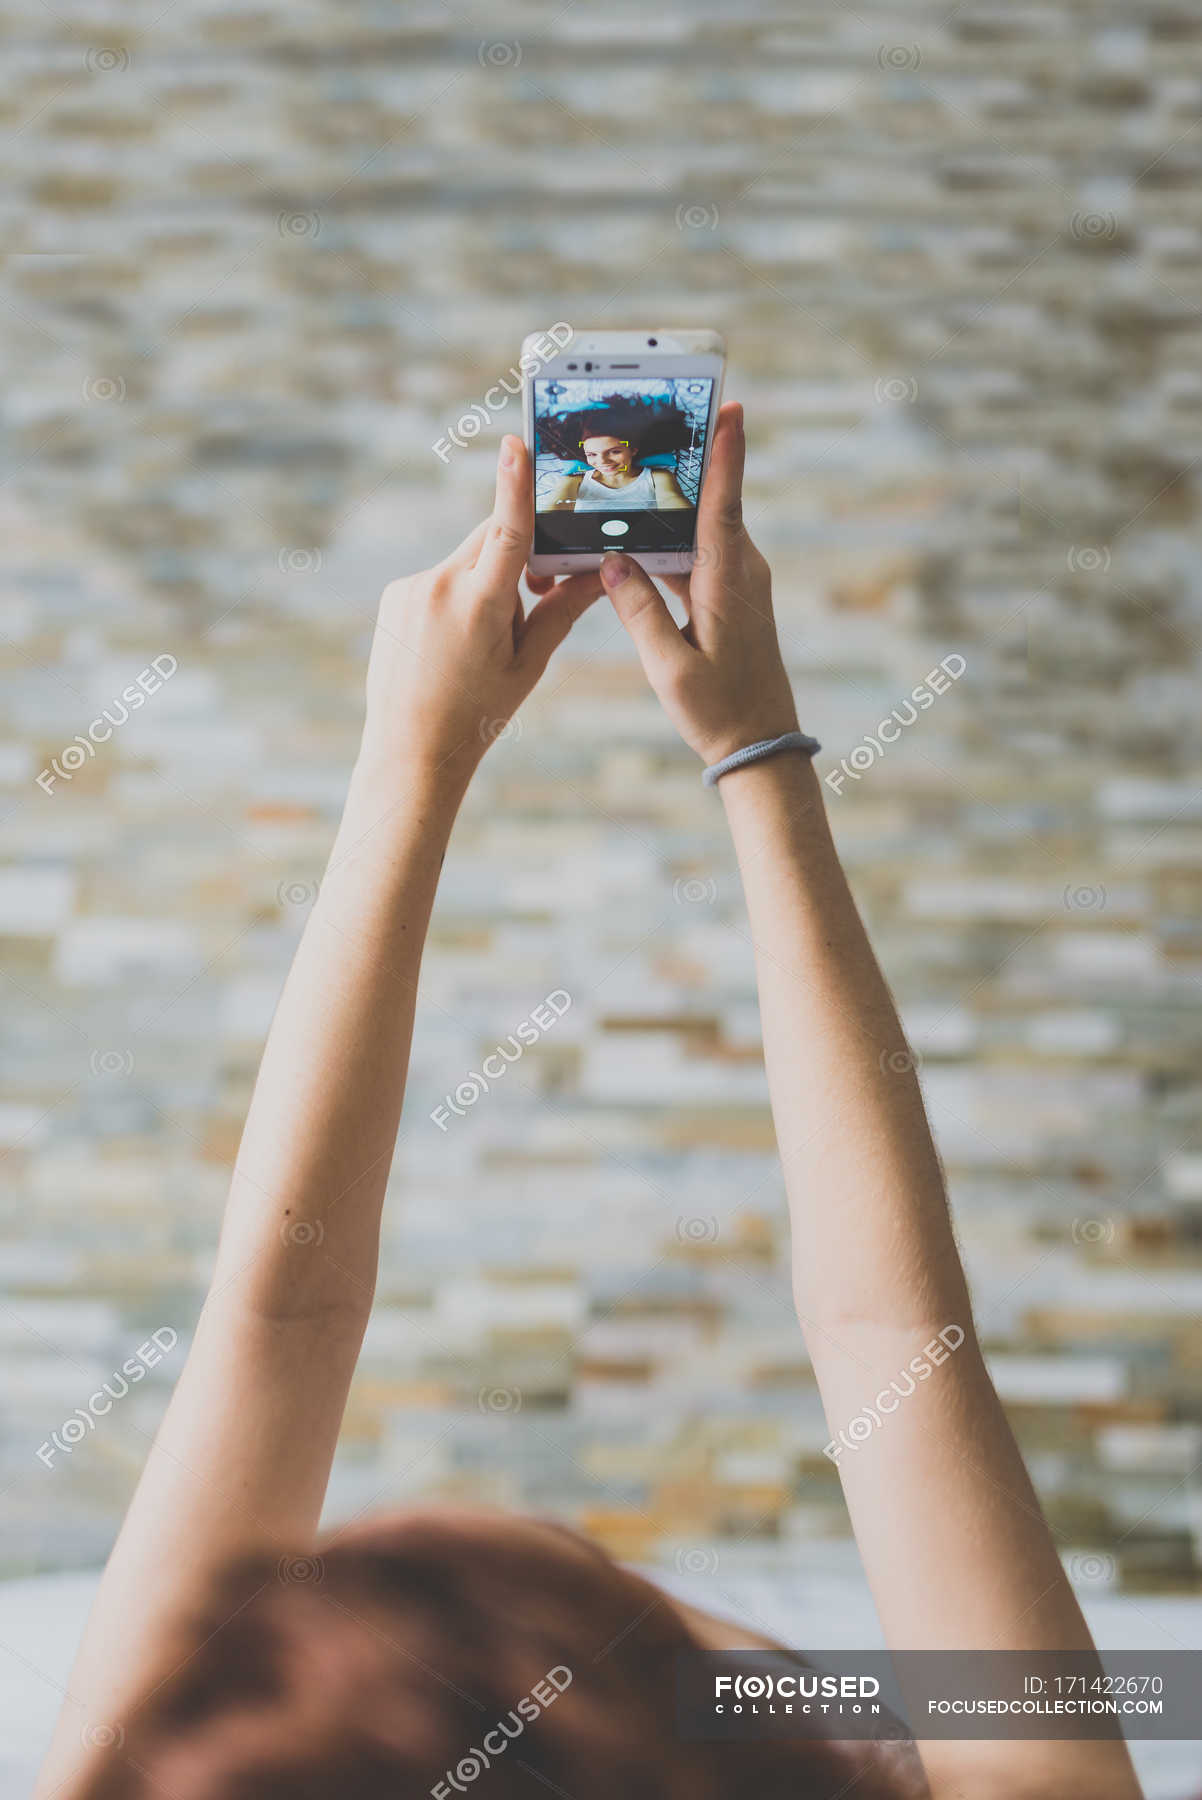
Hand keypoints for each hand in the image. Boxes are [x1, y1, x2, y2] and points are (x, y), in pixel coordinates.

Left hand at [359, 435, 602, 788]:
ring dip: (483, 583)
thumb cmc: (478, 712)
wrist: (412, 748)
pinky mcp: (393, 595)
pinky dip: (454, 596)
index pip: (506, 531)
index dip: (514, 485)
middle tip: (531, 599)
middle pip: (490, 540)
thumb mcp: (529, 664)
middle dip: (515, 558)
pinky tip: (450, 644)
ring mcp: (410, 589)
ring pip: (465, 561)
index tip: (515, 444)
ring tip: (477, 643)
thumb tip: (597, 572)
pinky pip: (438, 579)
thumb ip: (561, 609)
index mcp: (481, 604)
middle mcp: (439, 586)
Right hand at [599, 403, 799, 766]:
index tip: (730, 407)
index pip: (724, 503)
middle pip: (709, 503)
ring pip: (700, 529)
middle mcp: (741, 572)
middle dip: (684, 463)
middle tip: (654, 422)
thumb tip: (611, 561)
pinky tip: (637, 537)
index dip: (727, 453)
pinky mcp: (732, 597)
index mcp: (727, 581)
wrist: (760, 747)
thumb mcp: (668, 667)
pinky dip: (671, 542)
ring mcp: (739, 582)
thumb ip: (637, 610)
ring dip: (670, 505)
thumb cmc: (718, 711)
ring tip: (632, 471)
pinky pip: (698, 555)